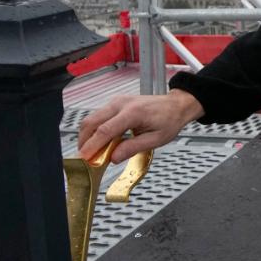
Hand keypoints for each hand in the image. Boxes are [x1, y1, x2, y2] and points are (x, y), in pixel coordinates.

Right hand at [79, 89, 204, 162]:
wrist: (176, 105)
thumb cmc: (170, 120)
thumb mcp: (156, 139)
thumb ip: (133, 148)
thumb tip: (113, 158)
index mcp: (133, 112)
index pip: (105, 130)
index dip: (92, 146)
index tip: (84, 158)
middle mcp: (121, 104)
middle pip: (91, 123)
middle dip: (84, 142)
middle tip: (85, 158)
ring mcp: (116, 102)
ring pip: (91, 119)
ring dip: (87, 136)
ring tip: (92, 153)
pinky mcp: (115, 103)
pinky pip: (98, 117)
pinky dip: (94, 130)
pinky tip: (99, 142)